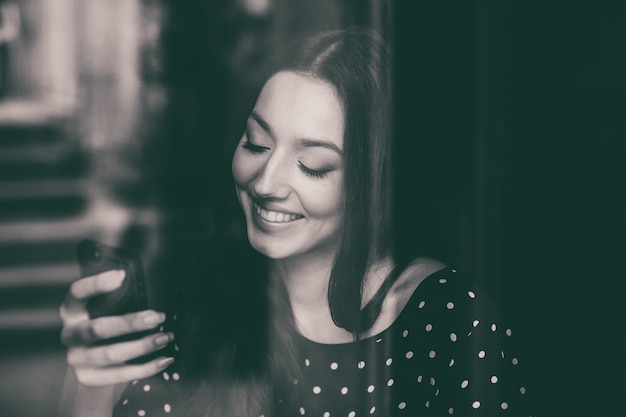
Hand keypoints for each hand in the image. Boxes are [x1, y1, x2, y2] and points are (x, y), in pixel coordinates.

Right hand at [60, 270, 174, 386]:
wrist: (92, 368)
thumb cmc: (107, 329)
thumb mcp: (107, 311)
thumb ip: (120, 300)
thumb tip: (153, 287)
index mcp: (73, 311)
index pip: (78, 293)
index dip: (96, 284)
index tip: (122, 275)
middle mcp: (70, 334)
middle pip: (97, 328)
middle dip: (130, 323)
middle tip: (158, 317)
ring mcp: (77, 358)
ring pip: (110, 354)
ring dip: (142, 346)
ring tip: (164, 338)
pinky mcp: (88, 378)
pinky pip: (119, 375)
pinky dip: (145, 368)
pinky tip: (163, 360)